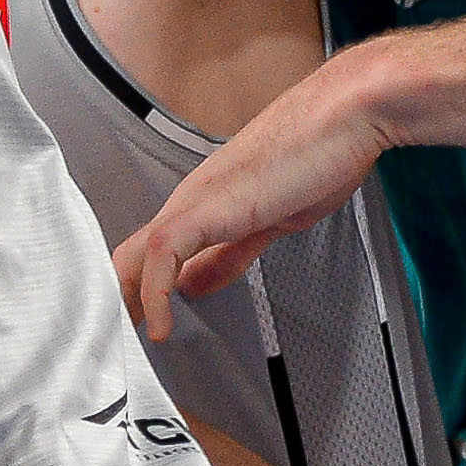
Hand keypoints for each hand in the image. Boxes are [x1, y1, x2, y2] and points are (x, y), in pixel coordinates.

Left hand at [116, 54, 394, 337]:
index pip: (146, 256)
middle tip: (120, 349)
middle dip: (119, 306)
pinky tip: (160, 328)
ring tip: (126, 347)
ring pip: (130, 258)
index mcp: (203, 206)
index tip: (136, 333)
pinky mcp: (208, 206)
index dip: (134, 296)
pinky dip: (153, 295)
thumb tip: (195, 285)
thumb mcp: (270, 221)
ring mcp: (194, 202)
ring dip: (125, 305)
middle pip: (125, 259)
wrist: (346, 116)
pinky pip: (162, 254)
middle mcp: (188, 202)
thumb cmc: (321, 155)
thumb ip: (230, 254)